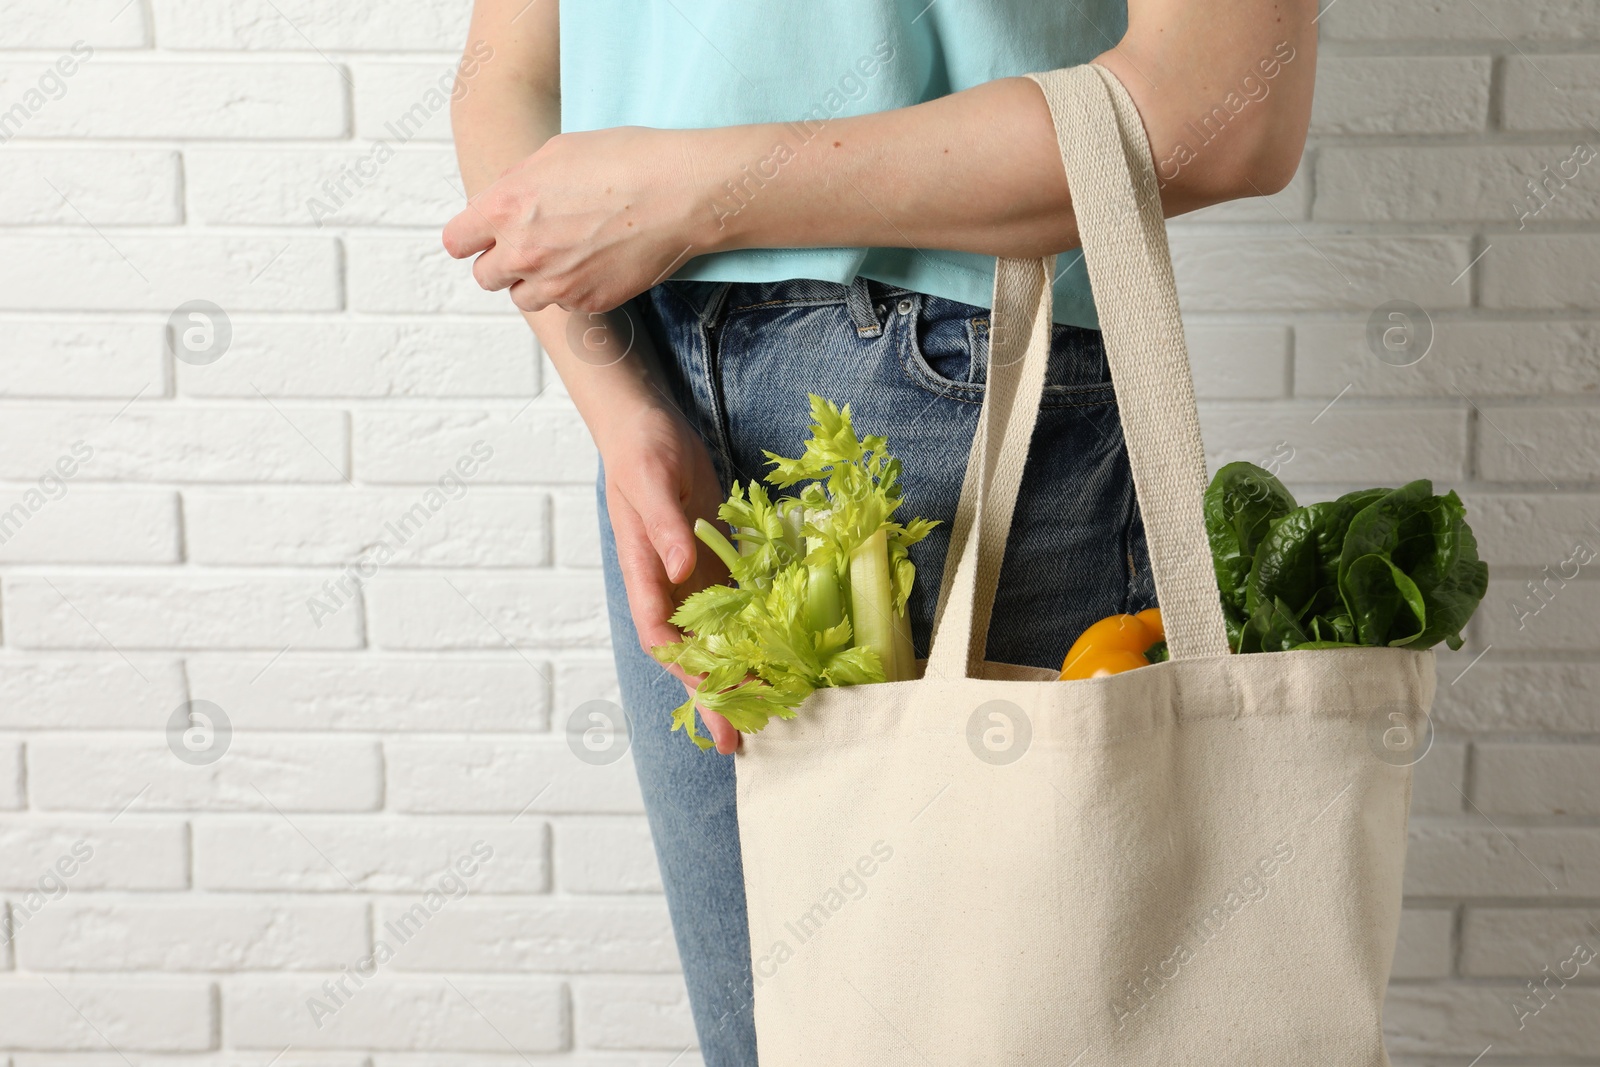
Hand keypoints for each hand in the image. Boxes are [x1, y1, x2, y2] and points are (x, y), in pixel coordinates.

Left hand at [442, 126, 713, 313]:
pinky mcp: (589, 302)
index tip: (482, 236)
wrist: (679, 193)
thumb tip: (503, 205)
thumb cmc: (623, 161)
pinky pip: (565, 304)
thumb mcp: (555, 153)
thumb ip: (516, 185)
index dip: (470, 237)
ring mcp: (557, 283)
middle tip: (529, 244)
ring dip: (534, 282)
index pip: (457, 242)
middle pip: (485, 276)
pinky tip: (596, 262)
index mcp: (505, 208)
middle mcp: (523, 252)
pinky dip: (573, 289)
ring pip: (523, 298)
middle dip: (502, 261)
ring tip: (563, 256)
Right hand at [602, 403, 742, 754]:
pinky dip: (755, 634)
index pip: (659, 633)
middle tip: (736, 743)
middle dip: (712, 697)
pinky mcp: (716, 562)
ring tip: (765, 716)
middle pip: (689, 652)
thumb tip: (681, 571)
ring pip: (715, 638)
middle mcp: (667, 585)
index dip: (683, 670)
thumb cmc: (641, 451)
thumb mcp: (651, 482)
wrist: (647, 425)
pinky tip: (780, 657)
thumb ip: (664, 527)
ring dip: (737, 674)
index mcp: (644, 572)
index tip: (709, 701)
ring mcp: (691, 577)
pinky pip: (737, 606)